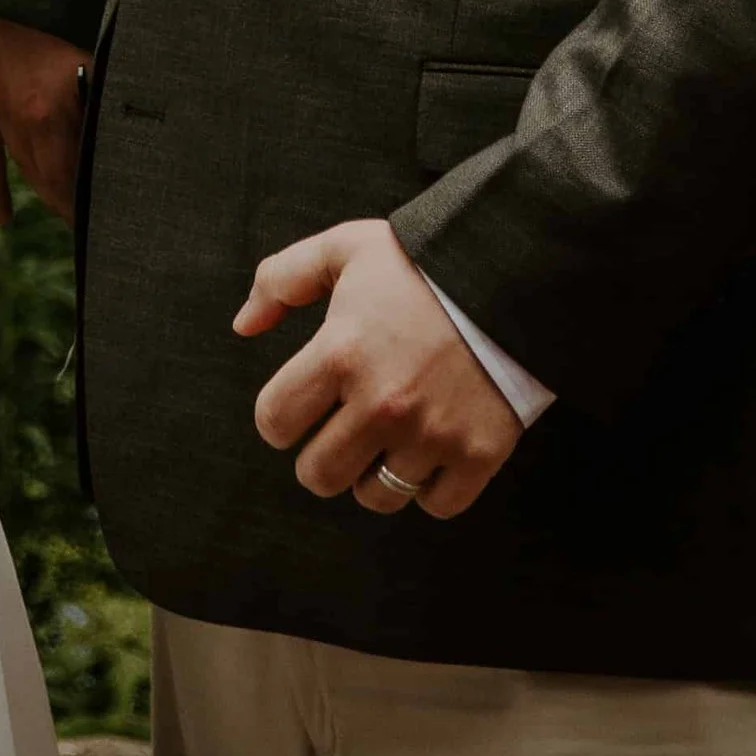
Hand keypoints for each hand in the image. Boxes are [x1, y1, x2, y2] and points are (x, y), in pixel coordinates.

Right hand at [0, 9, 88, 225]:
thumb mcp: (99, 51)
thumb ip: (109, 95)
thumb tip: (131, 137)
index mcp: (46, 112)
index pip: (62, 178)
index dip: (75, 207)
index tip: (90, 228)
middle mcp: (7, 107)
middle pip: (29, 166)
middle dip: (49, 195)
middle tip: (66, 220)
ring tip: (2, 217)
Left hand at [236, 217, 521, 521]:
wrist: (512, 271)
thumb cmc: (419, 261)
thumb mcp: (344, 249)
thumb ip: (282, 280)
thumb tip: (243, 327)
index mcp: (341, 353)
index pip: (275, 420)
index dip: (280, 415)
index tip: (301, 404)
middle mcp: (382, 402)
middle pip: (318, 475)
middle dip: (320, 456)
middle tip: (341, 430)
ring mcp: (432, 433)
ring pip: (376, 497)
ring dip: (374, 474)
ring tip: (387, 439)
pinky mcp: (479, 454)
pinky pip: (436, 506)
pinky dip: (431, 487)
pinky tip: (430, 449)